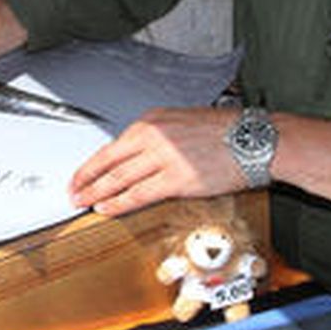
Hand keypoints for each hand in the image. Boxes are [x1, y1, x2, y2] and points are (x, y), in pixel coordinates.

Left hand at [69, 106, 246, 216]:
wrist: (259, 139)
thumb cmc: (229, 132)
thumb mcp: (184, 123)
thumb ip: (159, 139)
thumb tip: (138, 157)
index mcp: (154, 120)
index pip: (113, 145)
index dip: (91, 164)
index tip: (79, 175)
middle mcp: (154, 136)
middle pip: (109, 162)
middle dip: (86, 180)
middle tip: (72, 192)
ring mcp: (164, 157)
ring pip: (119, 179)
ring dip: (97, 193)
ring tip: (82, 203)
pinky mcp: (177, 179)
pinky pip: (139, 194)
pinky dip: (119, 203)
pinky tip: (106, 209)